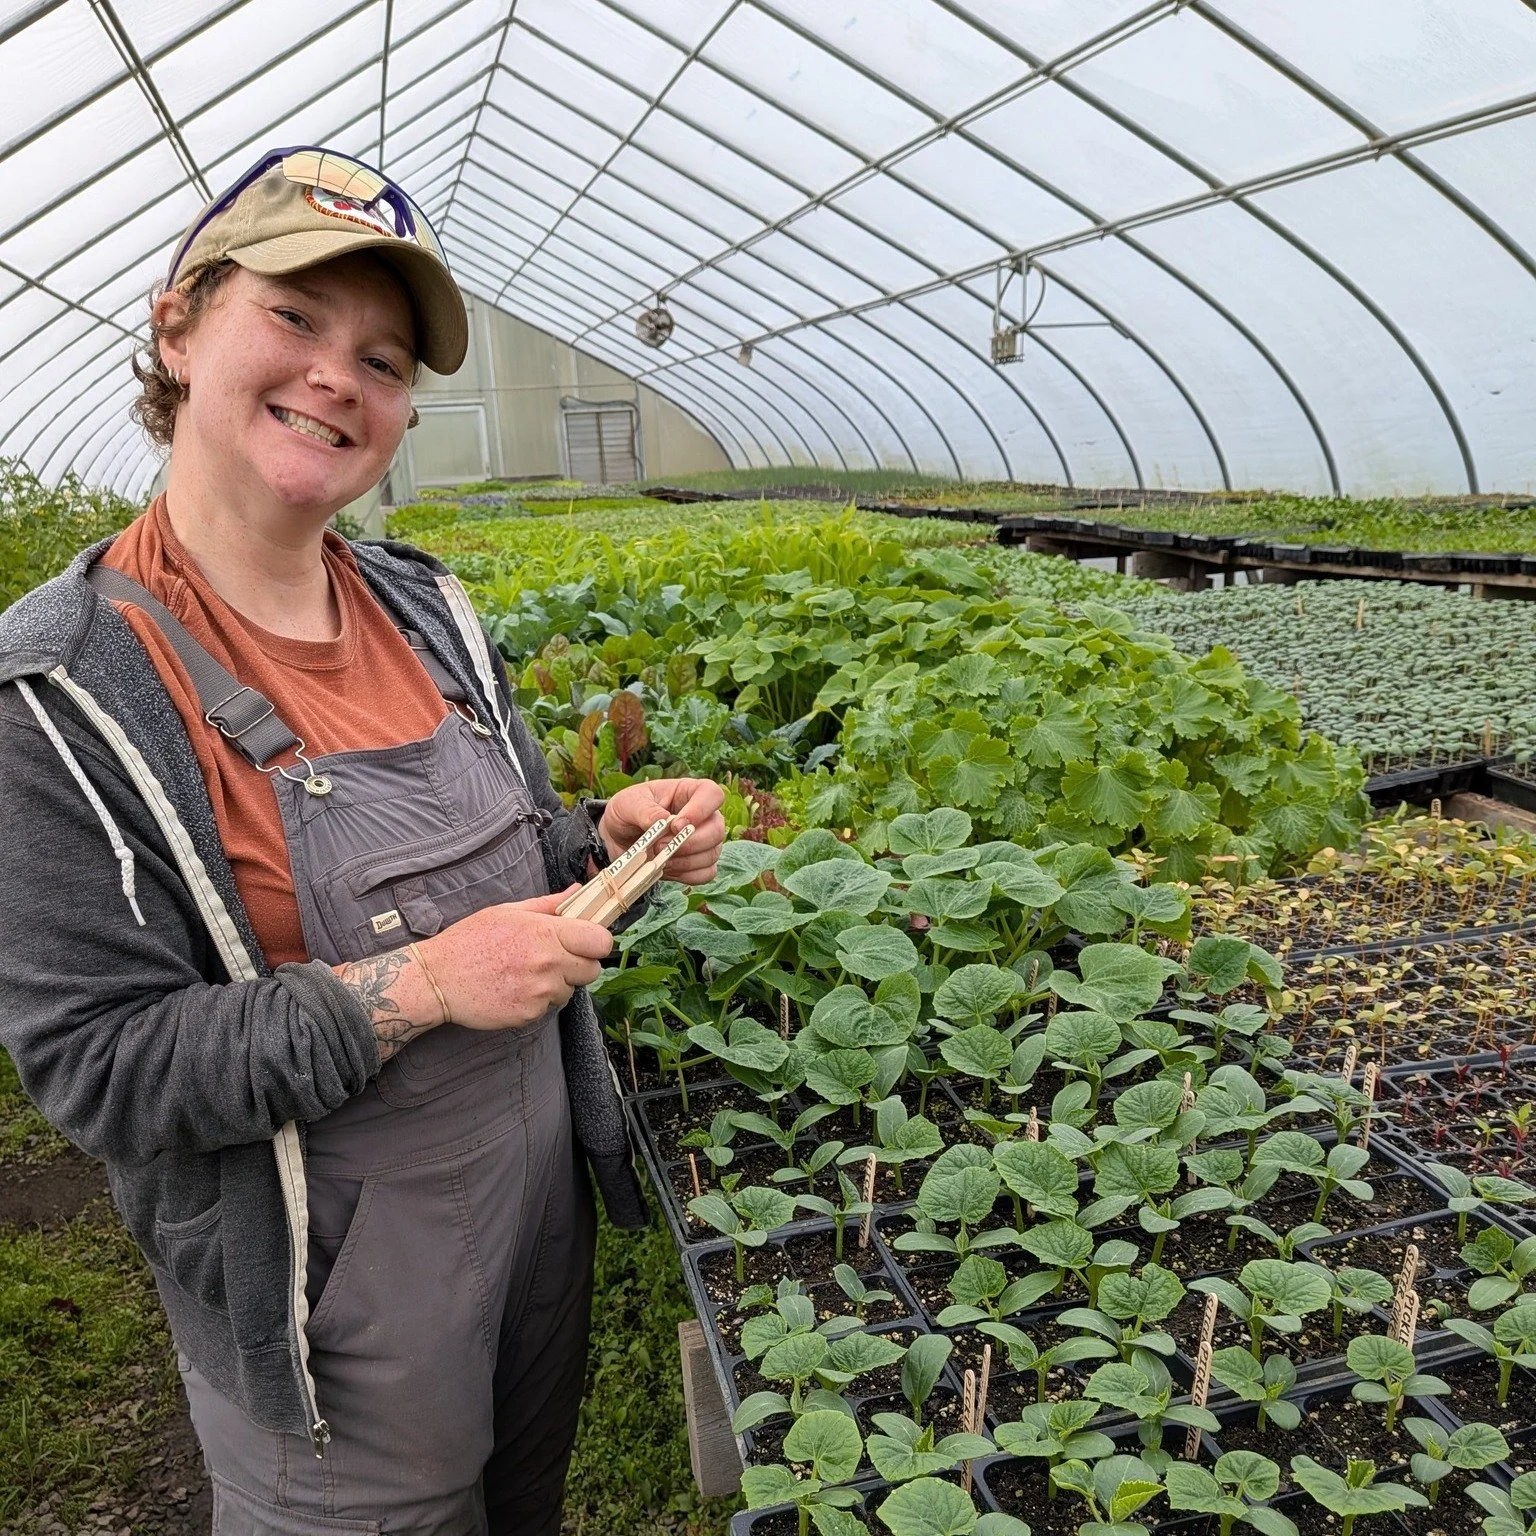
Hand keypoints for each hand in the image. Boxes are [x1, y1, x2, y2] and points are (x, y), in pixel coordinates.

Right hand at [415, 889, 612, 1030]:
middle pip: (592, 970)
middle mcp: (548, 963)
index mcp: (546, 933)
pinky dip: (537, 1001)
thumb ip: (548, 905)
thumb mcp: (508, 912)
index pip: (600, 941)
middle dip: (579, 965)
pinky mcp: (529, 1015)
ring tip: (526, 974)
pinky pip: (548, 1008)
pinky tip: (514, 988)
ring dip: (557, 984)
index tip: (585, 942)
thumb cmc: (470, 941)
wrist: (438, 979)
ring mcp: (539, 992)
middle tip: (555, 959)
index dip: (596, 942)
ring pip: (570, 990)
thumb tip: (577, 891)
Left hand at [599, 778, 725, 885]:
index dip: (700, 811)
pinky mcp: (699, 864)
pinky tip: (667, 869)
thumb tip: (663, 821)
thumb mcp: (628, 803)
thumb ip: (645, 810)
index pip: (712, 794)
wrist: (617, 838)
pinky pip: (706, 873)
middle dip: (689, 843)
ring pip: (713, 854)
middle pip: (717, 830)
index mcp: (689, 792)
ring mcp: (705, 841)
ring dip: (685, 861)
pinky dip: (687, 875)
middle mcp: (703, 816)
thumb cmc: (626, 812)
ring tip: (659, 859)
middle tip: (660, 846)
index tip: (676, 825)